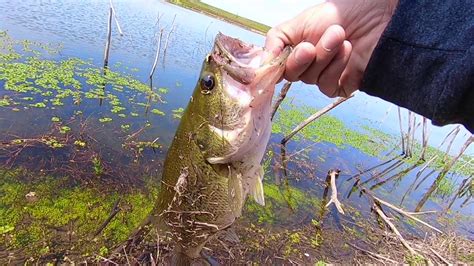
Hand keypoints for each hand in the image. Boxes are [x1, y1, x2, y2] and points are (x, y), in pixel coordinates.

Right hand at [265, 0, 398, 96]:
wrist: (374, 13)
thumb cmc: (338, 13)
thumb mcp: (299, 22)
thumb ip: (276, 41)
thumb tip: (260, 63)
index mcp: (293, 50)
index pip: (275, 67)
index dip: (273, 66)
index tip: (276, 61)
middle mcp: (306, 66)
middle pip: (292, 74)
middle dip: (302, 58)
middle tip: (311, 44)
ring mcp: (323, 76)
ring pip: (311, 79)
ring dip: (325, 57)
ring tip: (339, 36)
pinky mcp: (341, 85)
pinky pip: (328, 86)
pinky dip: (336, 68)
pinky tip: (347, 51)